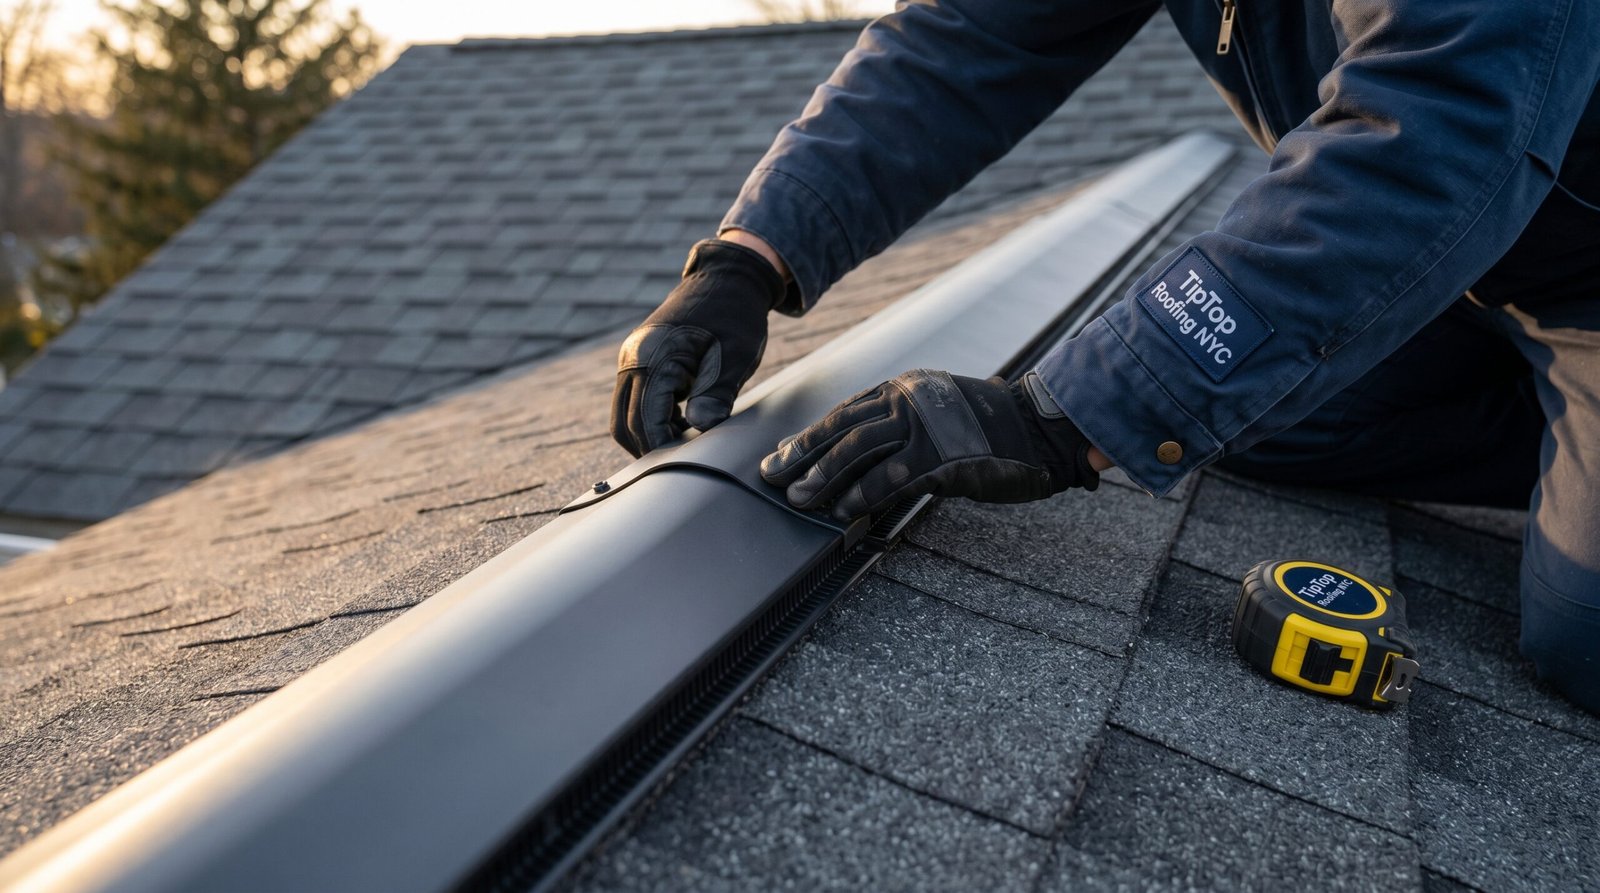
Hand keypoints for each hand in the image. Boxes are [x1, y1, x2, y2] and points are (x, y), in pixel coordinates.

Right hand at [611, 238, 785, 456]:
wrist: (729, 278)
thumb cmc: (735, 317)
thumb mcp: (735, 358)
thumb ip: (715, 393)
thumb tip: (700, 427)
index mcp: (654, 357)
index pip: (644, 421)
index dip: (663, 450)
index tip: (687, 466)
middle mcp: (634, 358)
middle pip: (623, 425)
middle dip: (650, 449)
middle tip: (684, 462)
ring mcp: (633, 358)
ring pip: (624, 415)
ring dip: (649, 434)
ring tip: (685, 443)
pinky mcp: (639, 359)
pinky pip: (633, 399)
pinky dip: (651, 418)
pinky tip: (681, 423)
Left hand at [760, 369, 1099, 520]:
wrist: (1040, 428)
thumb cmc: (990, 428)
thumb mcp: (938, 413)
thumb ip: (900, 427)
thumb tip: (858, 456)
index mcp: (904, 388)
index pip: (844, 412)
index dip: (809, 436)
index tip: (782, 455)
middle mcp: (908, 400)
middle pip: (841, 428)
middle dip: (802, 454)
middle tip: (773, 477)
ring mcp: (923, 426)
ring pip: (857, 449)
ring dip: (822, 476)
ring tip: (799, 498)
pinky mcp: (940, 456)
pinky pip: (889, 476)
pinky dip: (861, 494)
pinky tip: (842, 511)